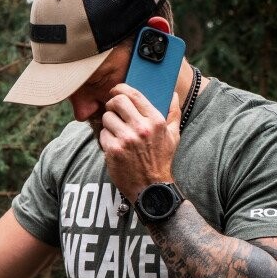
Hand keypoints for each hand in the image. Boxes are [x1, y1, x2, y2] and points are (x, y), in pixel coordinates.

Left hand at [98, 84, 181, 201]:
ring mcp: (126, 140)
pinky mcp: (113, 151)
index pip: (134, 95)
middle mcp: (141, 128)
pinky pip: (103, 134)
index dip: (121, 89)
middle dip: (112, 103)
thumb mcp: (174, 136)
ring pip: (107, 118)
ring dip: (109, 122)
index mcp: (156, 121)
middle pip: (117, 102)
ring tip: (116, 131)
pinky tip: (114, 144)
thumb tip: (172, 94)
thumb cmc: (162, 160)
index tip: (116, 90)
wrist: (152, 188)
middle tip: (112, 109)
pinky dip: (106, 138)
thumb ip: (173, 113)